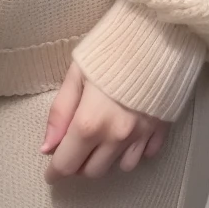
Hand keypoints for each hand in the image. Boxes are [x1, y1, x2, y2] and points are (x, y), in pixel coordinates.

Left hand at [41, 61, 168, 181]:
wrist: (157, 34)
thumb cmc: (110, 49)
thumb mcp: (76, 73)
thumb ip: (60, 112)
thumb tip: (47, 147)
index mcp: (91, 123)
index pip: (68, 163)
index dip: (55, 171)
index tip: (51, 173)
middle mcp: (117, 137)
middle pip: (93, 171)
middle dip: (79, 164)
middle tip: (74, 147)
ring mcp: (141, 135)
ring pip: (120, 168)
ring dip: (106, 160)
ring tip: (100, 140)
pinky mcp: (161, 129)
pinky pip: (145, 156)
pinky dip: (133, 152)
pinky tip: (127, 135)